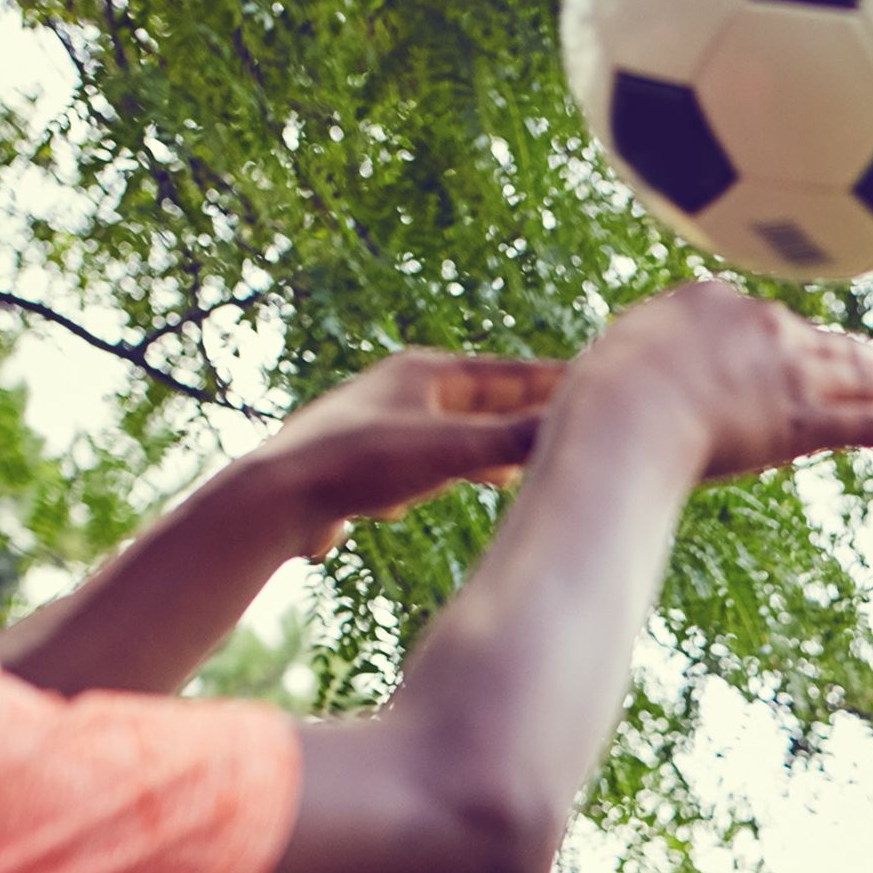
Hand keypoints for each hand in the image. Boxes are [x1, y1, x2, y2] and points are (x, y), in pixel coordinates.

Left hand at [249, 352, 561, 550]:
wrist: (276, 498)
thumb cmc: (359, 461)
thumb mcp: (450, 450)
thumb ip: (515, 440)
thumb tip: (579, 430)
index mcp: (425, 373)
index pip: (508, 373)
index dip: (554, 382)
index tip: (596, 384)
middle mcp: (402, 392)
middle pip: (480, 400)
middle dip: (524, 414)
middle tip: (569, 423)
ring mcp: (379, 426)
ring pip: (450, 432)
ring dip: (487, 447)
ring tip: (516, 467)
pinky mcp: (360, 465)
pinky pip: (420, 462)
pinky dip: (448, 470)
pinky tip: (447, 487)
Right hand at [568, 276, 872, 482]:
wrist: (621, 411)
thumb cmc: (590, 402)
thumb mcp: (598, 371)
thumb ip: (620, 372)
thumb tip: (596, 399)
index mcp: (707, 300)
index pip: (754, 319)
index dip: (773, 339)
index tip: (783, 350)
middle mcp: (759, 322)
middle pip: (815, 339)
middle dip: (851, 352)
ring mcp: (788, 368)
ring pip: (856, 374)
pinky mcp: (807, 416)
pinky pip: (871, 423)